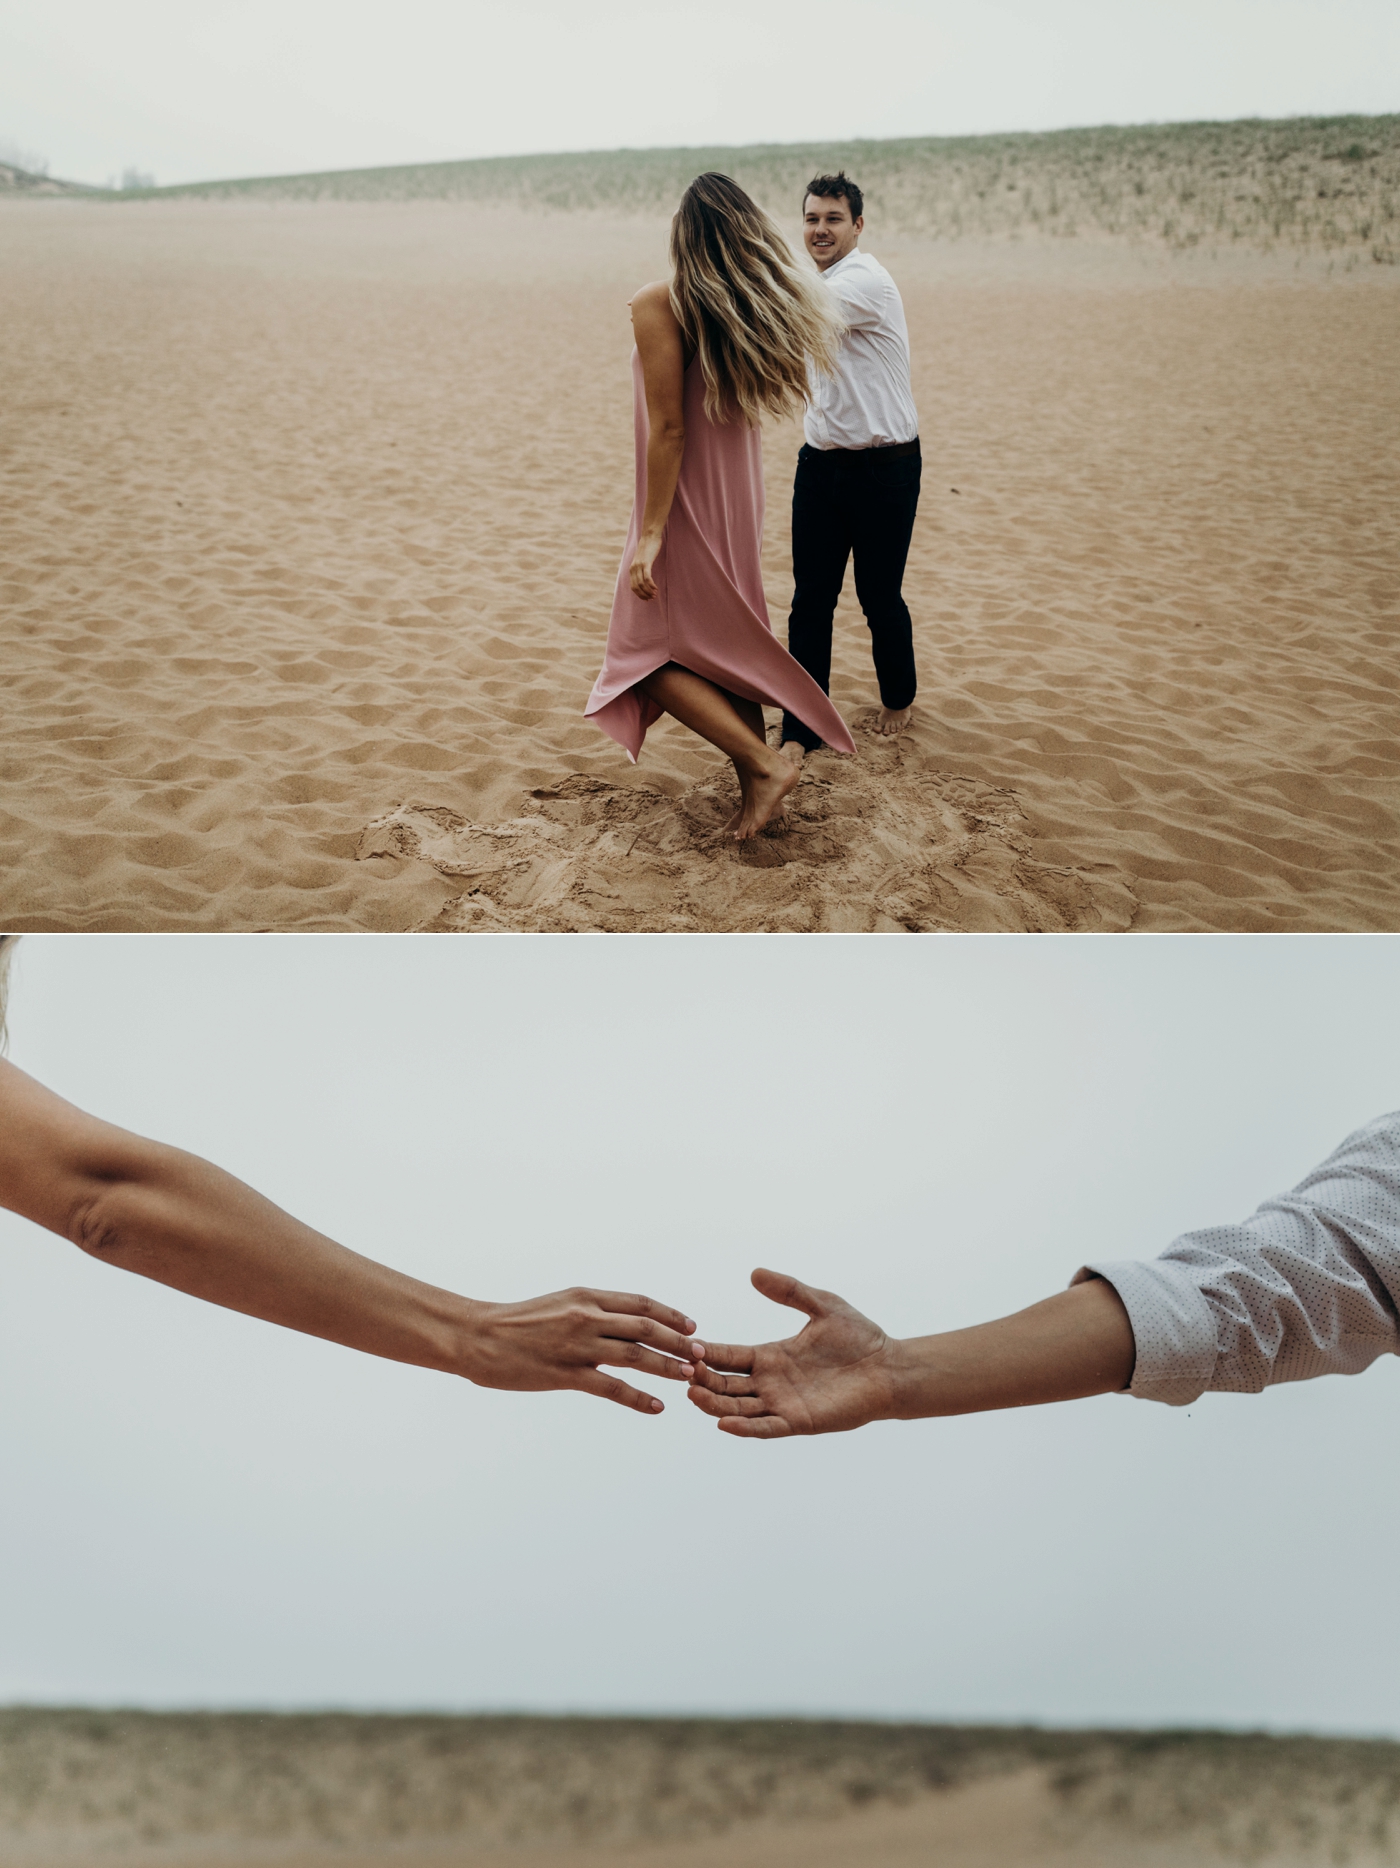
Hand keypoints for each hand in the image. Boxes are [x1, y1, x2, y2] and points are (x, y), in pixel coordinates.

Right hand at [462, 1287, 698, 1414]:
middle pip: (646, 1327)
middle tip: (702, 1355)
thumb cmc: (515, 1322)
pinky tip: (657, 1407)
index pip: (640, 1303)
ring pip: (636, 1355)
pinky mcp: (565, 1374)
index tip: (692, 1327)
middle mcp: (587, 1317)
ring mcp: (577, 1346)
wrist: (477, 1336)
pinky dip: (639, 1397)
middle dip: (678, 1342)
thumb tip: (621, 1320)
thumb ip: (590, 1310)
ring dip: (667, 1367)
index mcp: (586, 1296)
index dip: (671, 1315)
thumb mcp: (559, 1303)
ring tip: (690, 1378)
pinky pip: (611, 1387)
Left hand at [628, 534, 661, 600]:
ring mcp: (639, 566)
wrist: (650, 536)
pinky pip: (647, 578)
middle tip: (652, 598)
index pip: (633, 587)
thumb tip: (645, 576)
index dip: (639, 595)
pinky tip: (655, 588)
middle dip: (644, 595)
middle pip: (637, 587)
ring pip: (642, 584)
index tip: (646, 599)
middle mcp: (633, 568)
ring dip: (648, 591)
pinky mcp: (646, 563)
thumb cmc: (648, 548)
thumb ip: (641, 568)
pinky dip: (651, 585)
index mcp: (632, 569)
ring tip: (655, 594)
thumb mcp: (642, 559)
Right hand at [686, 1268, 894, 1437]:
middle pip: (724, 1385)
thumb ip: (789, 1291)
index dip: (706, 1353)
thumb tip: (755, 1272)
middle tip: (681, 1372)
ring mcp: (782, 1404)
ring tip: (693, 1393)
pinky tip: (723, 1422)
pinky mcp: (799, 1422)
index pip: (727, 1357)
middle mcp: (770, 1383)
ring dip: (713, 1403)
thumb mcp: (821, 1305)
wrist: (890, 1368)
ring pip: (737, 1408)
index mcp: (770, 1357)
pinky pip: (766, 1428)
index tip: (684, 1347)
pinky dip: (743, 1428)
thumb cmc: (859, 1337)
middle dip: (701, 1380)